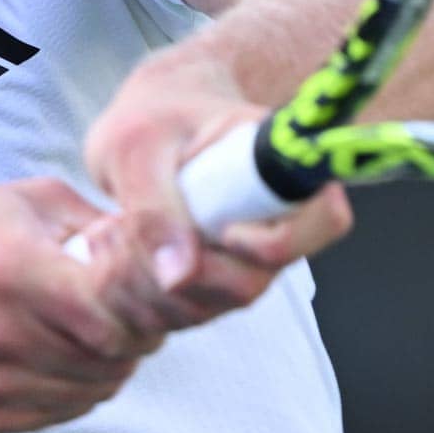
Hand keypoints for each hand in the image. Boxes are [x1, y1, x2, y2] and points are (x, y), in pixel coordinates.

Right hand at [0, 178, 161, 432]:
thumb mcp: (21, 202)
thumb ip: (94, 220)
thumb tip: (159, 245)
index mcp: (8, 268)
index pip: (109, 312)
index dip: (141, 307)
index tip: (142, 292)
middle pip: (108, 356)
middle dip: (132, 335)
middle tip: (124, 312)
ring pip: (92, 389)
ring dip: (109, 364)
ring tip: (90, 332)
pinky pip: (62, 412)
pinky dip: (78, 387)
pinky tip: (60, 355)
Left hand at [80, 49, 352, 335]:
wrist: (144, 123)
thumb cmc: (153, 118)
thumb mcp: (137, 148)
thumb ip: (153, 208)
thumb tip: (178, 276)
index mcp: (278, 165)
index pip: (324, 219)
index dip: (270, 244)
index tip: (216, 229)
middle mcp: (272, 220)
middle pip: (248, 284)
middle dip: (172, 271)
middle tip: (121, 227)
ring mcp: (243, 257)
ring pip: (205, 307)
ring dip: (142, 283)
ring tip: (109, 229)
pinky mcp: (209, 282)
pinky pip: (175, 314)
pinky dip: (133, 293)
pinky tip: (113, 249)